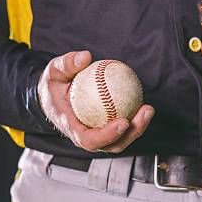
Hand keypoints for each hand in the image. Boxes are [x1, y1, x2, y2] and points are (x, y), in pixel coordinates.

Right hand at [37, 50, 154, 152]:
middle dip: (132, 133)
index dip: (108, 135)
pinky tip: (143, 102)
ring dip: (138, 127)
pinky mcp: (105, 128)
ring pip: (121, 139)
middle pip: (112, 144)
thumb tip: (86, 56)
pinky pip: (123, 127)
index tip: (123, 122)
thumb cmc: (53, 84)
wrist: (52, 96)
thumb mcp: (54, 71)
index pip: (89, 140)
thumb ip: (67, 64)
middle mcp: (86, 136)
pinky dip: (134, 118)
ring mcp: (97, 135)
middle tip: (145, 112)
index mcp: (71, 128)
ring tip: (148, 109)